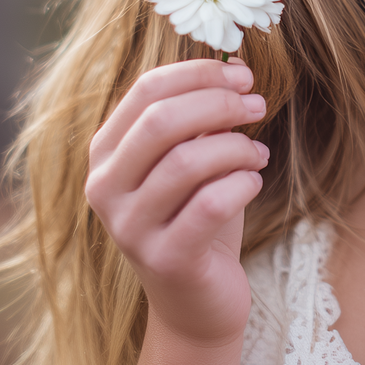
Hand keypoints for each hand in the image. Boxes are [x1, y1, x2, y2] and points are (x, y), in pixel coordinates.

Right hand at [86, 58, 267, 347]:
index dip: (198, 73)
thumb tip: (236, 64)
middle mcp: (105, 188)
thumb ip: (203, 113)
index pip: (145, 90)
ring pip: (187, 162)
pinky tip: (253, 182)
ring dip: (236, 146)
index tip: (241, 74)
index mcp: (106, 152)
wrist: (196, 300)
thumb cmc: (196, 215)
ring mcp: (129, 228)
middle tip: (257, 103)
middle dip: (219, 103)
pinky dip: (243, 183)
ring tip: (258, 152)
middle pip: (161, 121)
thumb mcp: (194, 157)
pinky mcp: (165, 260)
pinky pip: (211, 204)